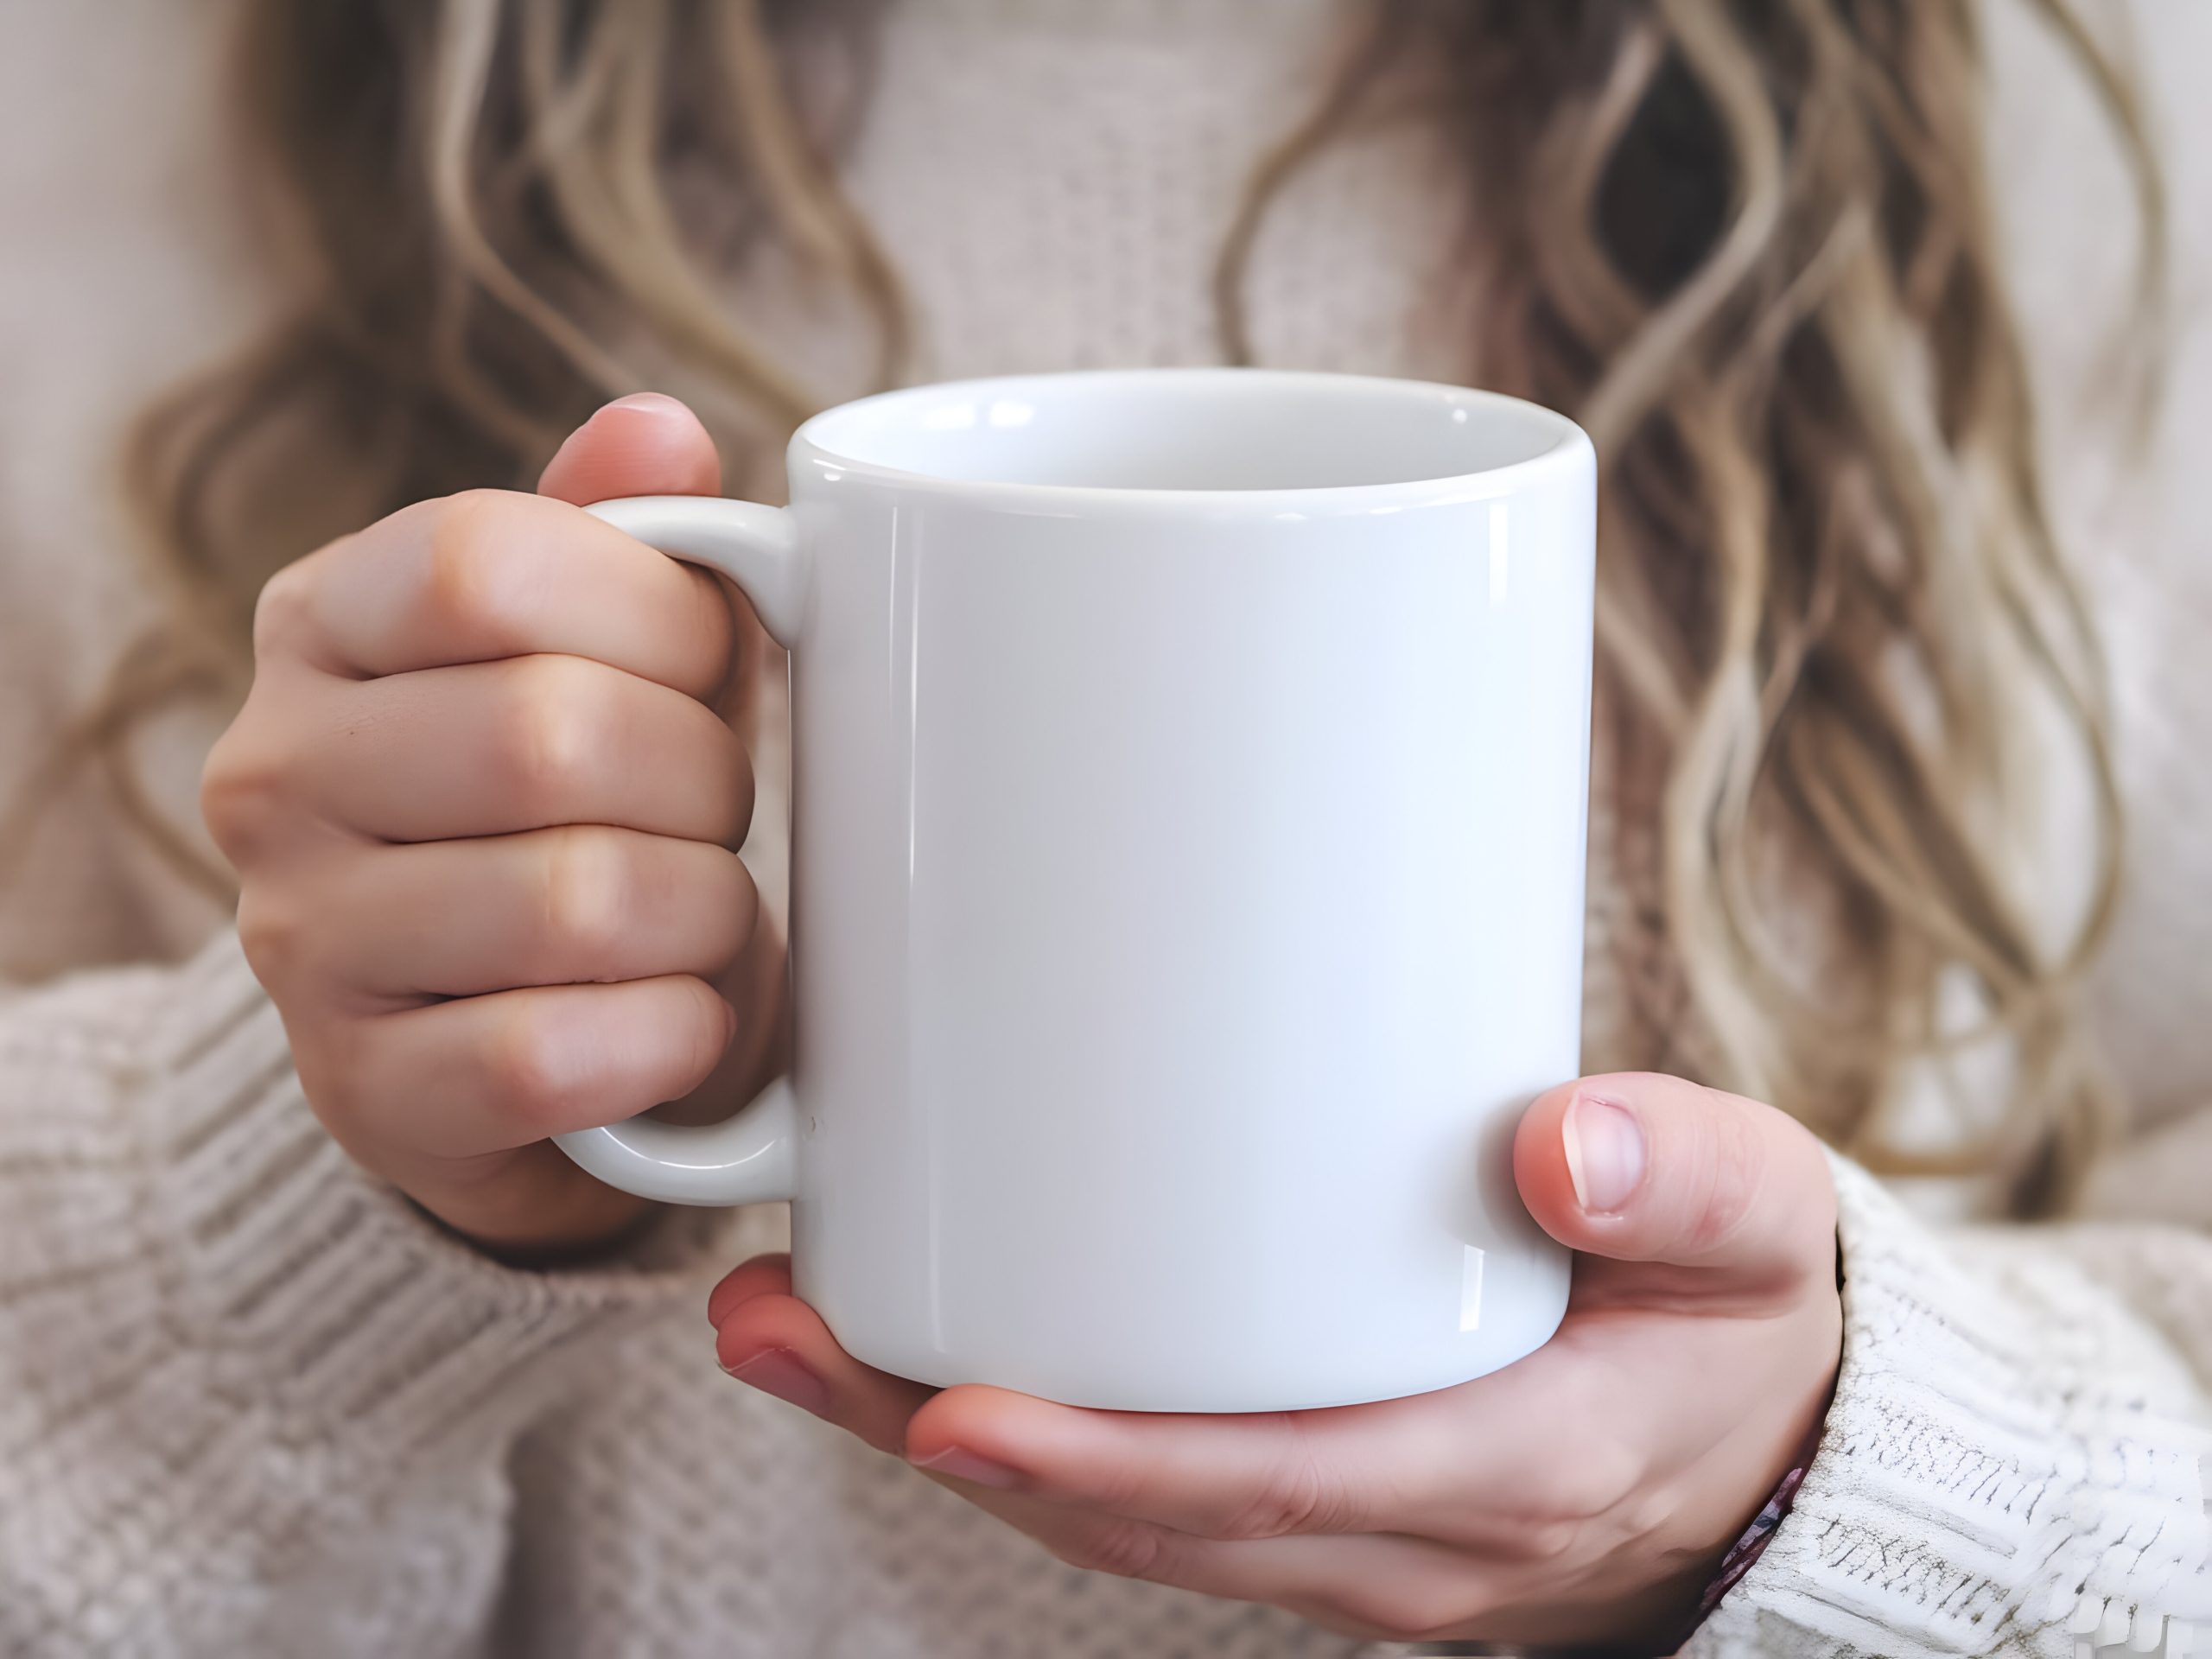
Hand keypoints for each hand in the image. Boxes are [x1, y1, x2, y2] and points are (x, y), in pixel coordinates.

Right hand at [205, 394, 783, 1258]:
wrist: (503, 1043)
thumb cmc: (582, 808)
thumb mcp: (606, 651)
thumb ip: (629, 536)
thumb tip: (659, 429)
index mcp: (325, 620)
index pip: (490, 562)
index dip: (660, 617)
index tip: (711, 672)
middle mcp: (276, 772)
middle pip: (552, 734)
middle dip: (706, 780)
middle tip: (722, 813)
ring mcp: (301, 943)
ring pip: (576, 900)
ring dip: (706, 913)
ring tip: (704, 914)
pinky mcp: (365, 1093)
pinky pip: (555, 1056)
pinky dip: (672, 1036)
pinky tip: (684, 1019)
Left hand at [708, 1073, 1841, 1650]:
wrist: (1769, 1452)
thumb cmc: (1742, 1327)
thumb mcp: (1761, 1237)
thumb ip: (1688, 1180)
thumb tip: (1562, 1148)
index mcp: (1513, 1473)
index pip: (1281, 1486)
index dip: (1113, 1463)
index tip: (954, 1414)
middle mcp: (1401, 1541)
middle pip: (1142, 1515)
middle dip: (943, 1437)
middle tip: (775, 1324)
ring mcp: (1345, 1541)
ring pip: (1118, 1518)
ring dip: (940, 1434)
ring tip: (786, 1322)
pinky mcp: (1311, 1503)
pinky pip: (1149, 1494)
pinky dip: (1024, 1438)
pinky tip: (920, 1351)